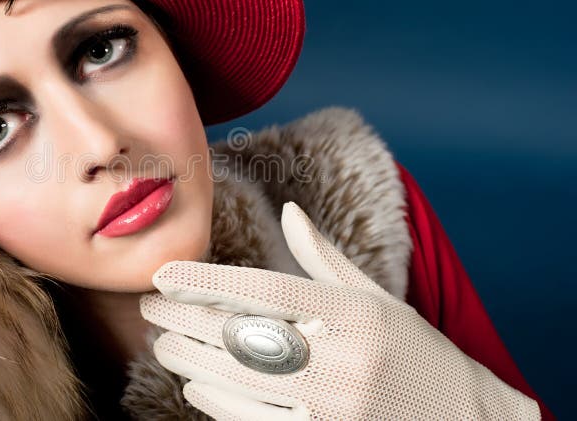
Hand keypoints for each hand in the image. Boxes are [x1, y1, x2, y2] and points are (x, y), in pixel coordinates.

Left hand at [140, 201, 540, 419]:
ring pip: (240, 381)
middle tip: (149, 308)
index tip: (165, 275)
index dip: (207, 281)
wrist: (466, 420)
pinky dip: (218, 403)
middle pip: (242, 335)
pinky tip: (195, 384)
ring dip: (190, 360)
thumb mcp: (377, 299)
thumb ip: (326, 258)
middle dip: (185, 320)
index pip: (265, 291)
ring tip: (161, 342)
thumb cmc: (414, 352)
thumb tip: (289, 213)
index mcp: (356, 315)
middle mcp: (344, 361)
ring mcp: (334, 408)